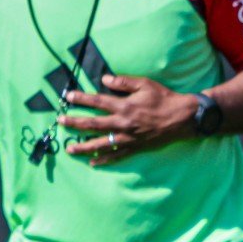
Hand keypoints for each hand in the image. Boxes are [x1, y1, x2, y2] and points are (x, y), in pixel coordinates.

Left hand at [58, 75, 193, 165]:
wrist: (182, 118)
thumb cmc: (164, 98)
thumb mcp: (145, 84)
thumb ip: (123, 82)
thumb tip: (104, 79)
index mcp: (124, 105)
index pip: (97, 101)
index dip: (81, 99)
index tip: (68, 97)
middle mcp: (123, 123)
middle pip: (93, 124)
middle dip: (74, 123)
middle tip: (60, 122)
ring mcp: (128, 138)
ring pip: (101, 144)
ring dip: (83, 147)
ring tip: (69, 149)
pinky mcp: (135, 147)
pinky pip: (116, 155)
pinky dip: (104, 160)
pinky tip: (92, 163)